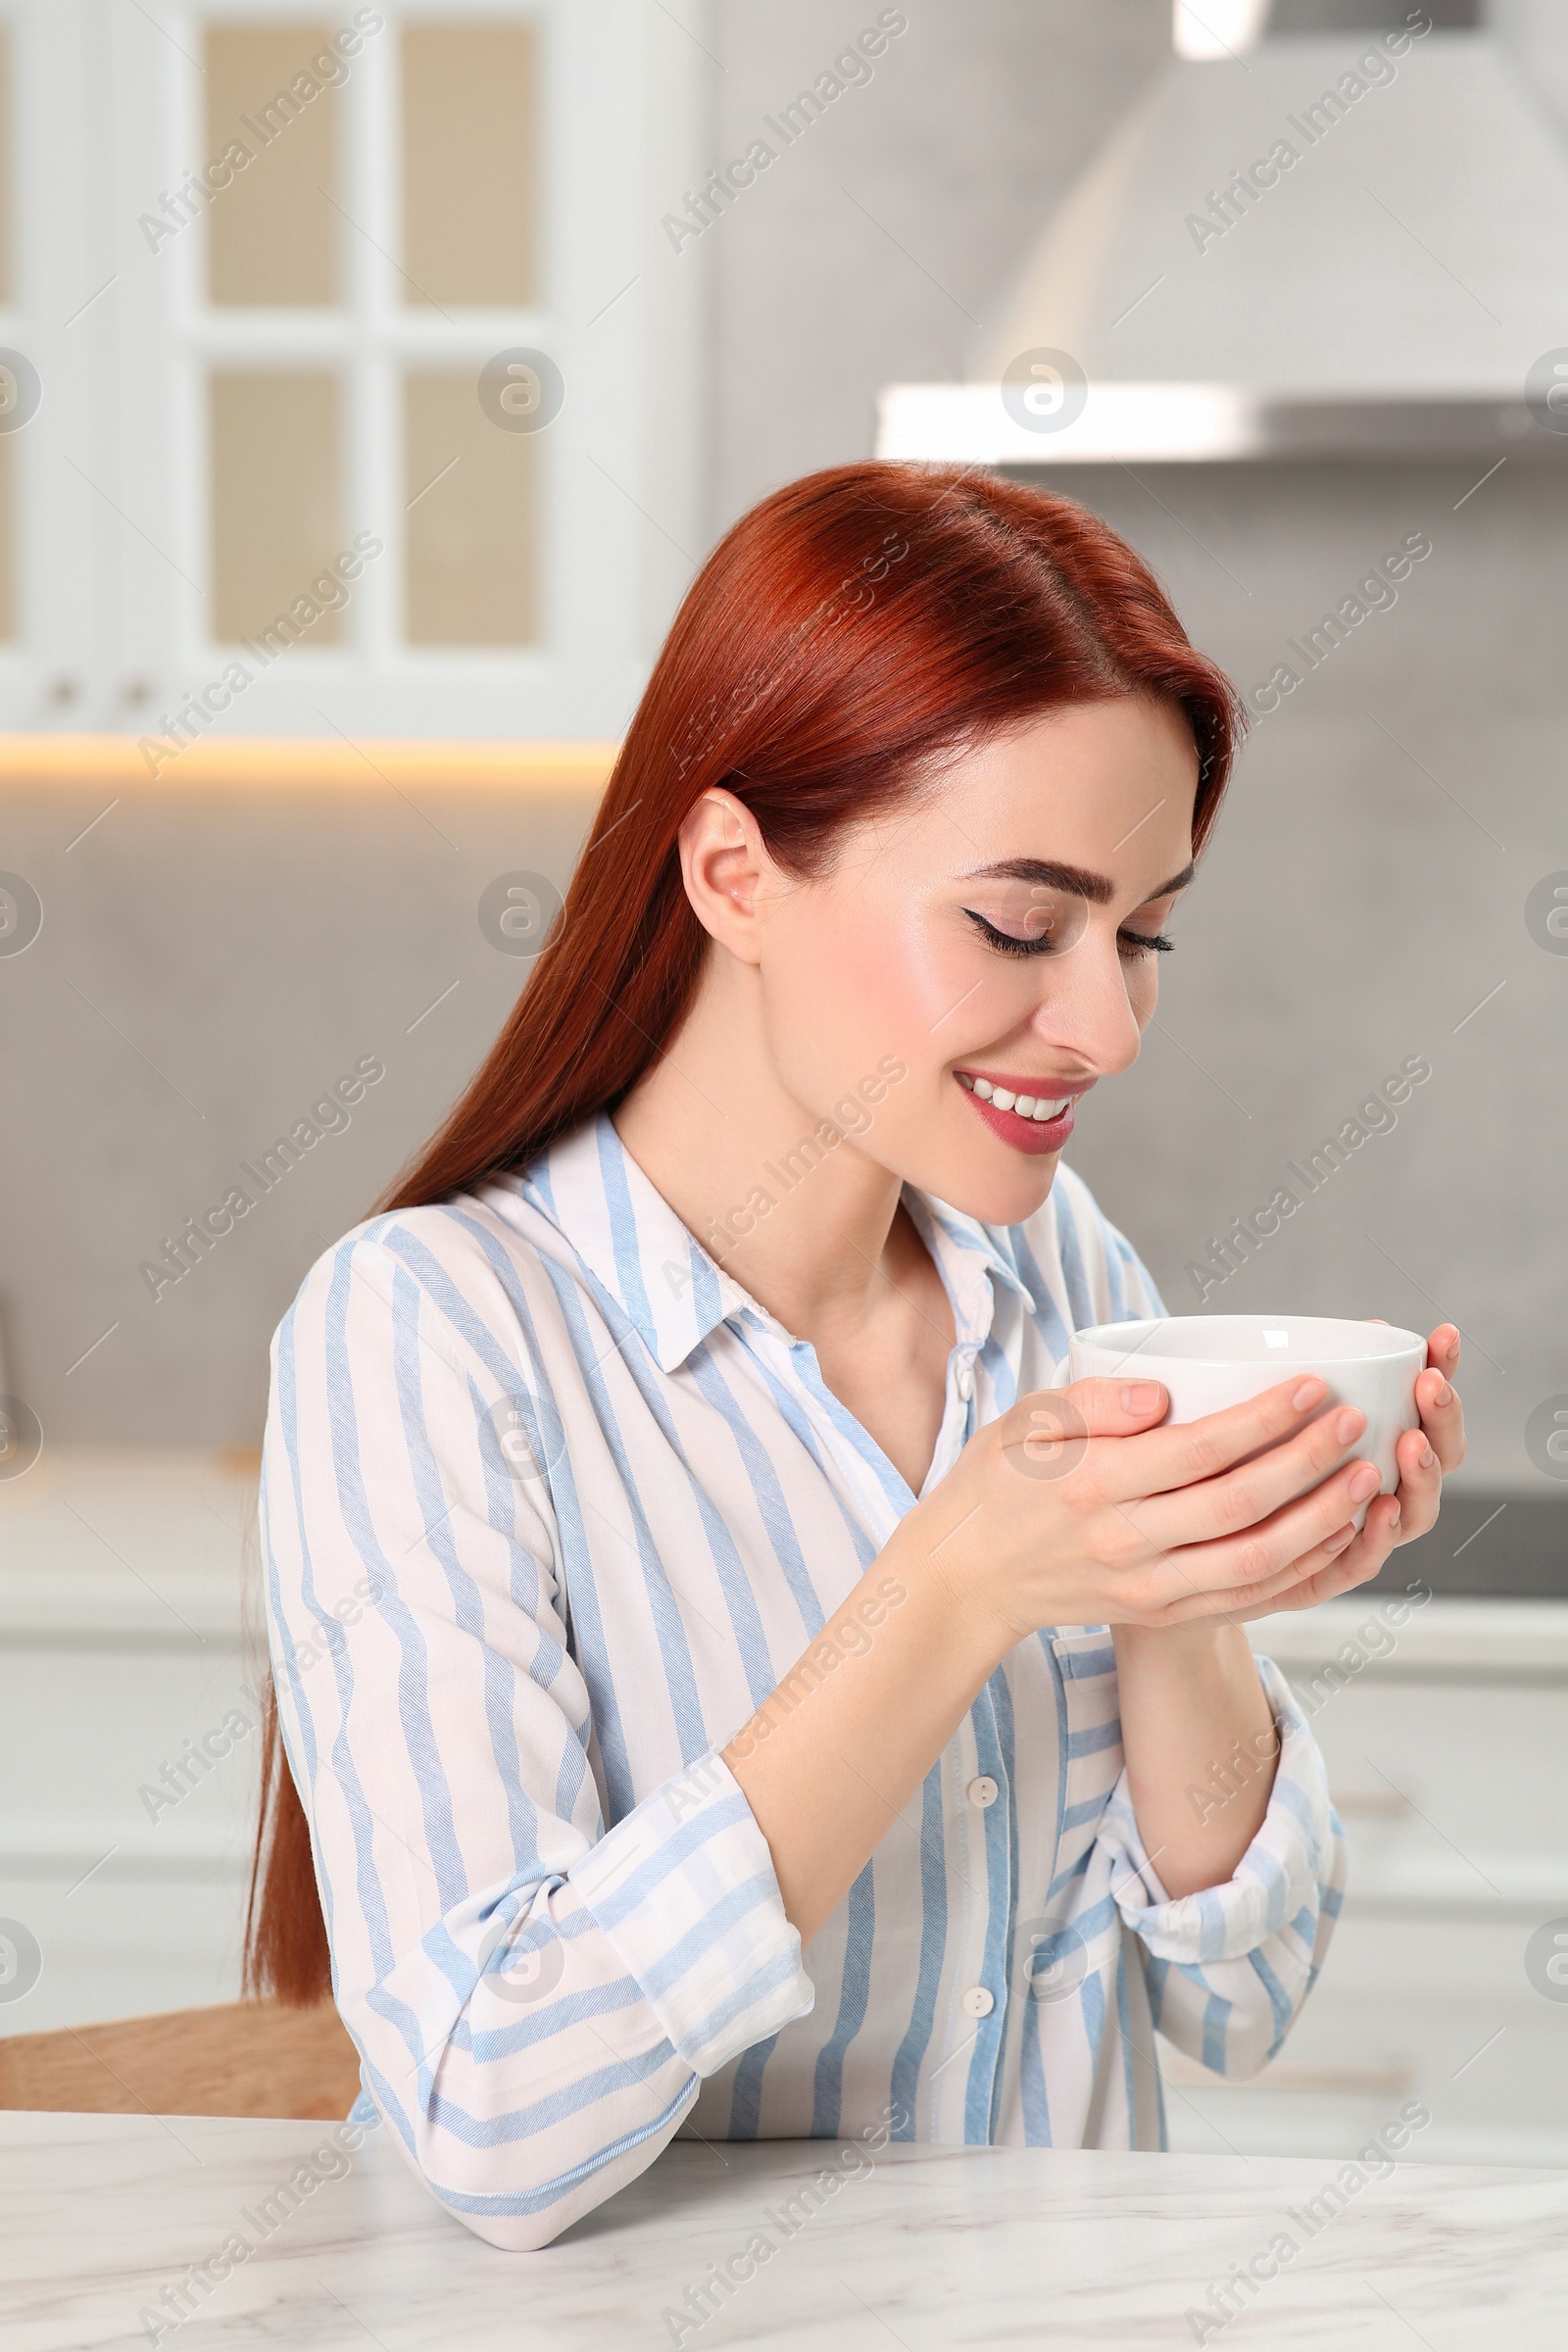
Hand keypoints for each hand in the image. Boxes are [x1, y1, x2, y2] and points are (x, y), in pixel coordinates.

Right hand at [912, 1371, 1400, 1650]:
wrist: (967, 1576)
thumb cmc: (998, 1481)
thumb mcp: (1025, 1422)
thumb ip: (1093, 1403)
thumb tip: (1163, 1395)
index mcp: (1092, 1486)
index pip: (1196, 1452)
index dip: (1262, 1421)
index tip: (1312, 1388)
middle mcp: (1124, 1543)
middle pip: (1239, 1507)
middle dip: (1308, 1465)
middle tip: (1357, 1425)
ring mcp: (1146, 1587)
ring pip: (1253, 1561)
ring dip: (1319, 1523)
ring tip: (1366, 1481)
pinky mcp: (1159, 1612)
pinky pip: (1244, 1598)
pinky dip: (1298, 1570)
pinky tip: (1333, 1535)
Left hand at [1230, 1323, 1466, 1620]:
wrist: (1185, 1543)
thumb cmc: (1229, 1456)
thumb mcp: (1261, 1403)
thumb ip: (1313, 1369)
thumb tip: (1369, 1327)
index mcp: (1379, 1439)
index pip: (1428, 1402)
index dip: (1445, 1368)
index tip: (1443, 1335)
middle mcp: (1382, 1486)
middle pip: (1438, 1456)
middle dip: (1442, 1418)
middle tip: (1430, 1386)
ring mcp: (1361, 1530)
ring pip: (1413, 1510)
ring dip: (1421, 1475)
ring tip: (1411, 1442)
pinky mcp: (1326, 1574)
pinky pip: (1364, 1562)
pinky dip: (1377, 1537)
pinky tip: (1379, 1508)